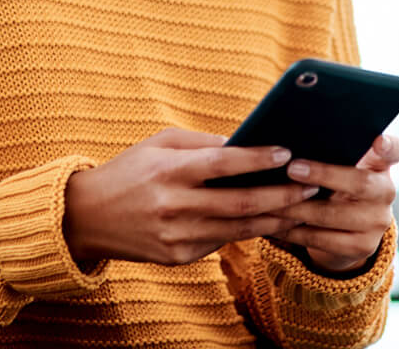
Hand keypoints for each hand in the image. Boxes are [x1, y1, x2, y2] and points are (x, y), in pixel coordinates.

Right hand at [63, 128, 321, 265]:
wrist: (86, 217)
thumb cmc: (129, 170)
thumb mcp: (158, 144)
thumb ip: (201, 143)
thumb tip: (244, 141)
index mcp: (169, 171)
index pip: (221, 164)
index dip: (256, 158)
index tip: (287, 152)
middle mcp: (173, 206)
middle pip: (239, 203)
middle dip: (280, 194)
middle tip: (312, 184)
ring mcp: (176, 236)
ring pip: (238, 229)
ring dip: (274, 218)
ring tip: (302, 205)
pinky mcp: (178, 257)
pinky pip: (221, 243)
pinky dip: (248, 232)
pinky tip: (271, 221)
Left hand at [267, 133, 398, 272]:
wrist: (345, 230)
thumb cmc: (335, 183)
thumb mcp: (341, 165)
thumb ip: (332, 150)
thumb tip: (291, 137)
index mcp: (380, 164)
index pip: (394, 150)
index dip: (388, 146)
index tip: (378, 141)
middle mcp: (385, 192)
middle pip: (361, 183)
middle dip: (324, 175)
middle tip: (292, 169)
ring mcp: (377, 222)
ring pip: (335, 215)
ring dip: (298, 207)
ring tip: (271, 198)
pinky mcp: (362, 247)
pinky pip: (323, 240)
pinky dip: (294, 231)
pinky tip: (273, 224)